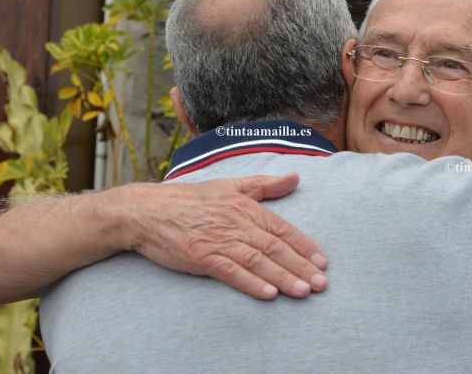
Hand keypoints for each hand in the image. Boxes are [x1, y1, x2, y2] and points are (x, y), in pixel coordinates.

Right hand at [117, 173, 327, 299]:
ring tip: (303, 291)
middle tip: (322, 284)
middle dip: (301, 266)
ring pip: (258, 261)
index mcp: (245, 207)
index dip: (304, 245)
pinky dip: (250, 283)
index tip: (323, 261)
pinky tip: (268, 294)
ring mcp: (219, 240)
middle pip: (275, 247)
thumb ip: (264, 185)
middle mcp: (236, 223)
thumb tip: (295, 177)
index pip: (282, 228)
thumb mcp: (230, 185)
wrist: (147, 210)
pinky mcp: (201, 256)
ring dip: (282, 277)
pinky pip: (230, 272)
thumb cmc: (190, 199)